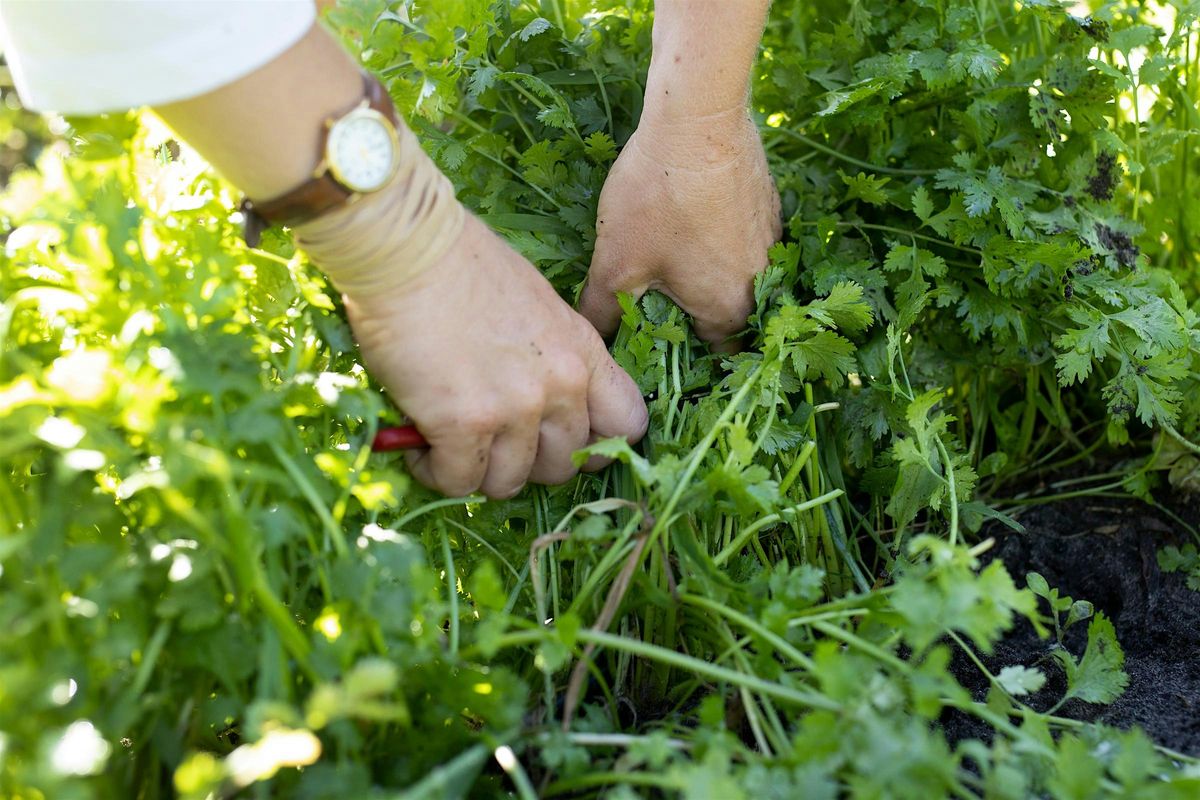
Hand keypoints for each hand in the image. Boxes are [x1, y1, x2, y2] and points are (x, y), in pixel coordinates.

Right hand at [344, 214, 647, 498]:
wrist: (406, 246)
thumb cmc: (459, 262)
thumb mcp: (535, 303)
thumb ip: (550, 353)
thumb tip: (532, 399)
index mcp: (582, 351)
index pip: (626, 424)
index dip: (593, 445)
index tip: (558, 438)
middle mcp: (561, 385)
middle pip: (563, 466)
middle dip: (525, 461)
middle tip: (490, 440)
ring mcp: (515, 408)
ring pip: (510, 482)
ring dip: (477, 471)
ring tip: (447, 442)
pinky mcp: (464, 425)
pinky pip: (459, 482)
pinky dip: (435, 471)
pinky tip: (418, 441)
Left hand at [580, 110, 780, 350]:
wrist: (698, 118)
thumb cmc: (657, 198)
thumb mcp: (615, 264)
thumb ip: (601, 313)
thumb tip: (591, 341)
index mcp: (729, 310)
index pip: (712, 357)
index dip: (681, 354)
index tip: (652, 340)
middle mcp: (762, 284)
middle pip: (727, 318)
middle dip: (692, 316)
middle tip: (653, 299)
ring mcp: (771, 243)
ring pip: (737, 278)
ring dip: (707, 277)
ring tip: (668, 258)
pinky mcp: (769, 208)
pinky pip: (744, 242)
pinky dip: (719, 243)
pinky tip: (687, 222)